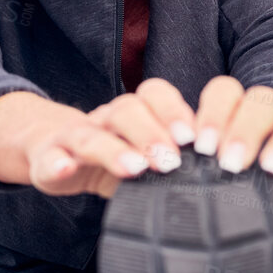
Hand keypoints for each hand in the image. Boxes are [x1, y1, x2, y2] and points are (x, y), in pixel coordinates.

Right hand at [0, 82, 197, 198]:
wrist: (54, 151)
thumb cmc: (116, 156)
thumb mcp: (147, 155)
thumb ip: (177, 160)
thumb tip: (224, 176)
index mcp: (134, 114)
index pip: (155, 96)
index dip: (174, 111)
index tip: (196, 139)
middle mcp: (105, 119)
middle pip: (126, 110)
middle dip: (150, 133)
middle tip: (171, 161)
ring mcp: (74, 137)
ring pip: (90, 134)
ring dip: (112, 149)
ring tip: (134, 169)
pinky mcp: (48, 159)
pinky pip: (49, 157)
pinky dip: (56, 163)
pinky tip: (64, 169)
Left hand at [191, 75, 272, 219]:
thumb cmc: (230, 195)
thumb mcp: (203, 182)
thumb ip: (184, 173)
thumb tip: (149, 176)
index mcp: (235, 121)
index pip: (225, 93)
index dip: (210, 111)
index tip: (191, 142)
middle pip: (262, 102)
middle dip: (244, 127)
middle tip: (227, 161)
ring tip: (271, 168)